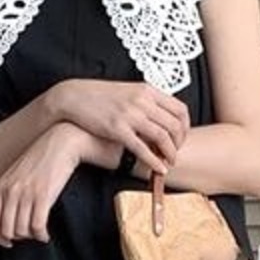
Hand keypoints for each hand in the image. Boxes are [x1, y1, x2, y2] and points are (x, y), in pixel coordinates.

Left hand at [0, 121, 93, 247]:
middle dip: (18, 238)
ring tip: (39, 233)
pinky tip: (45, 234)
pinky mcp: (43, 195)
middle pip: (7, 230)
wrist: (60, 142)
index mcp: (2, 186)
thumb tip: (9, 216)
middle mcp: (11, 191)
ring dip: (31, 236)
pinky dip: (41, 235)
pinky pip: (37, 226)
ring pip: (22, 231)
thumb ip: (9, 192)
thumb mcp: (17, 174)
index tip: (7, 242)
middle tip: (28, 235)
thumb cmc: (42, 158)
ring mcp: (26, 193)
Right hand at [50, 80, 189, 175]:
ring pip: (162, 137)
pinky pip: (142, 148)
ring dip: (170, 154)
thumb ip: (146, 102)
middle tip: (175, 153)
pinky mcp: (118, 129)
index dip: (185, 128)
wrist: (74, 96)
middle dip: (179, 144)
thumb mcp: (128, 91)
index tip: (181, 138)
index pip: (180, 109)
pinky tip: (158, 169)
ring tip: (168, 163)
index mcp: (147, 90)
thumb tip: (160, 118)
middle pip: (174, 125)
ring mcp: (131, 115)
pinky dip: (154, 161)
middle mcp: (142, 101)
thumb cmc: (99, 96)